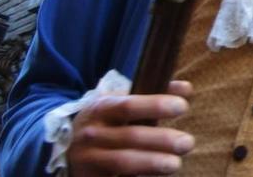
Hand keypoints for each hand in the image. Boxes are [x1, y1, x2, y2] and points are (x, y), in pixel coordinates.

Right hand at [66, 80, 192, 175]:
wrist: (65, 146)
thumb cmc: (104, 121)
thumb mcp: (119, 102)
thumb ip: (152, 95)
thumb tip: (186, 89)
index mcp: (103, 108)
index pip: (129, 105)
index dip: (155, 105)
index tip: (182, 107)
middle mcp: (93, 133)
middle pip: (130, 136)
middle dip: (161, 140)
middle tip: (187, 143)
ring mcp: (89, 158)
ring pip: (122, 161)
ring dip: (151, 163)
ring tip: (175, 164)